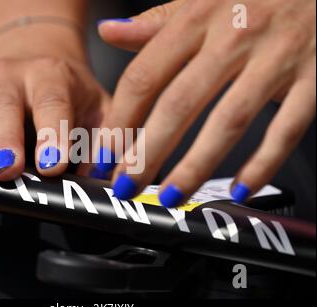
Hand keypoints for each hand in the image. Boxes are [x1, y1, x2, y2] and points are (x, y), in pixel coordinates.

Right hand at [0, 30, 109, 180]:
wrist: (43, 62)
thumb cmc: (70, 94)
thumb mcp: (97, 111)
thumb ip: (102, 142)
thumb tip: (101, 181)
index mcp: (52, 79)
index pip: (53, 105)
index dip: (53, 134)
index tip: (52, 166)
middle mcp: (12, 79)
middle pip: (3, 105)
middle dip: (2, 138)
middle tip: (5, 169)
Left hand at [95, 0, 315, 205]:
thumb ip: (155, 21)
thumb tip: (109, 32)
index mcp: (198, 17)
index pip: (145, 76)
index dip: (119, 121)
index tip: (105, 154)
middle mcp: (234, 36)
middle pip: (179, 105)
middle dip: (147, 153)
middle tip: (127, 184)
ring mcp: (276, 58)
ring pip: (228, 122)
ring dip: (194, 166)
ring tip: (171, 195)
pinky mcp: (314, 78)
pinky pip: (285, 128)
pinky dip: (262, 164)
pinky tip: (240, 189)